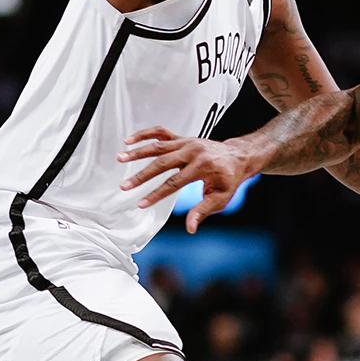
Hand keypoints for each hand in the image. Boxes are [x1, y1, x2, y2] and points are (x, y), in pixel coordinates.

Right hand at [119, 127, 258, 231]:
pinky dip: (145, 134)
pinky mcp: (182, 138)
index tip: (141, 204)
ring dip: (138, 152)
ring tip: (120, 158)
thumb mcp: (221, 198)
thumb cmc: (230, 179)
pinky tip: (129, 141)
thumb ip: (203, 211)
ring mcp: (186, 142)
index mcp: (203, 167)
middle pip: (162, 163)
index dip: (156, 194)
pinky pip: (161, 132)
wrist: (238, 156)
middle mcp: (193, 151)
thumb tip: (190, 228)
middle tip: (124, 186)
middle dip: (141, 176)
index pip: (174, 183)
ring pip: (158, 146)